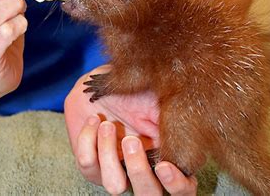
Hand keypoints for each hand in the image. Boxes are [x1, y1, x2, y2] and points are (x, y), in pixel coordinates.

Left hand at [65, 65, 197, 194]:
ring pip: (114, 186)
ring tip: (108, 125)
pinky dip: (88, 140)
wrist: (102, 84)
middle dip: (139, 171)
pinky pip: (88, 165)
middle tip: (131, 141)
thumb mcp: (158, 104)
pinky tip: (94, 121)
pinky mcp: (90, 165)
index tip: (164, 166)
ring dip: (109, 153)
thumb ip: (172, 125)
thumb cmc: (135, 94)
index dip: (176, 185)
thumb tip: (182, 139)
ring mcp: (115, 171)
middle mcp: (142, 171)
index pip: (182, 190)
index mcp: (167, 159)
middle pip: (148, 195)